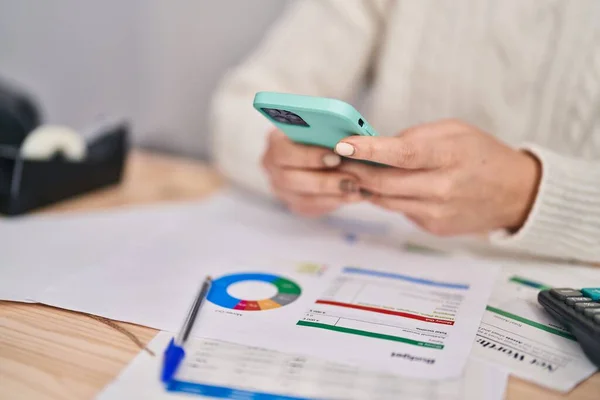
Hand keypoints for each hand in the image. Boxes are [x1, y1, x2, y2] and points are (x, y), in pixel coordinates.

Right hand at [262, 130, 360, 216]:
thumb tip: (348, 143)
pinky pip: (311, 207)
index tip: (336, 156)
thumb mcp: (328, 126)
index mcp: (276, 140)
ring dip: (331, 194)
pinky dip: (333, 202)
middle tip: (351, 178)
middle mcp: (272, 164)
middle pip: (289, 179)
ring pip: (301, 197)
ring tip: (356, 189)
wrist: (329, 151)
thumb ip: (334, 132)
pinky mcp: (293, 202)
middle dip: (323, 180)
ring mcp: (280, 187)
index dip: (308, 155)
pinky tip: (352, 196)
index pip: (283, 150)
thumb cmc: (327, 134)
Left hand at [336, 120, 540, 234]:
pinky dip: (389, 197)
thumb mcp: (455, 131)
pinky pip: (399, 210)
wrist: (515, 194)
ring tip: (353, 170)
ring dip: (366, 186)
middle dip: (355, 171)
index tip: (343, 145)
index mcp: (450, 156)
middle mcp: (443, 189)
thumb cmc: (482, 154)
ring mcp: (437, 213)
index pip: (403, 155)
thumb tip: (377, 147)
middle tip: (335, 159)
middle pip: (384, 184)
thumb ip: (415, 137)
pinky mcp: (433, 228)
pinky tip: (388, 186)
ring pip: (386, 200)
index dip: (369, 151)